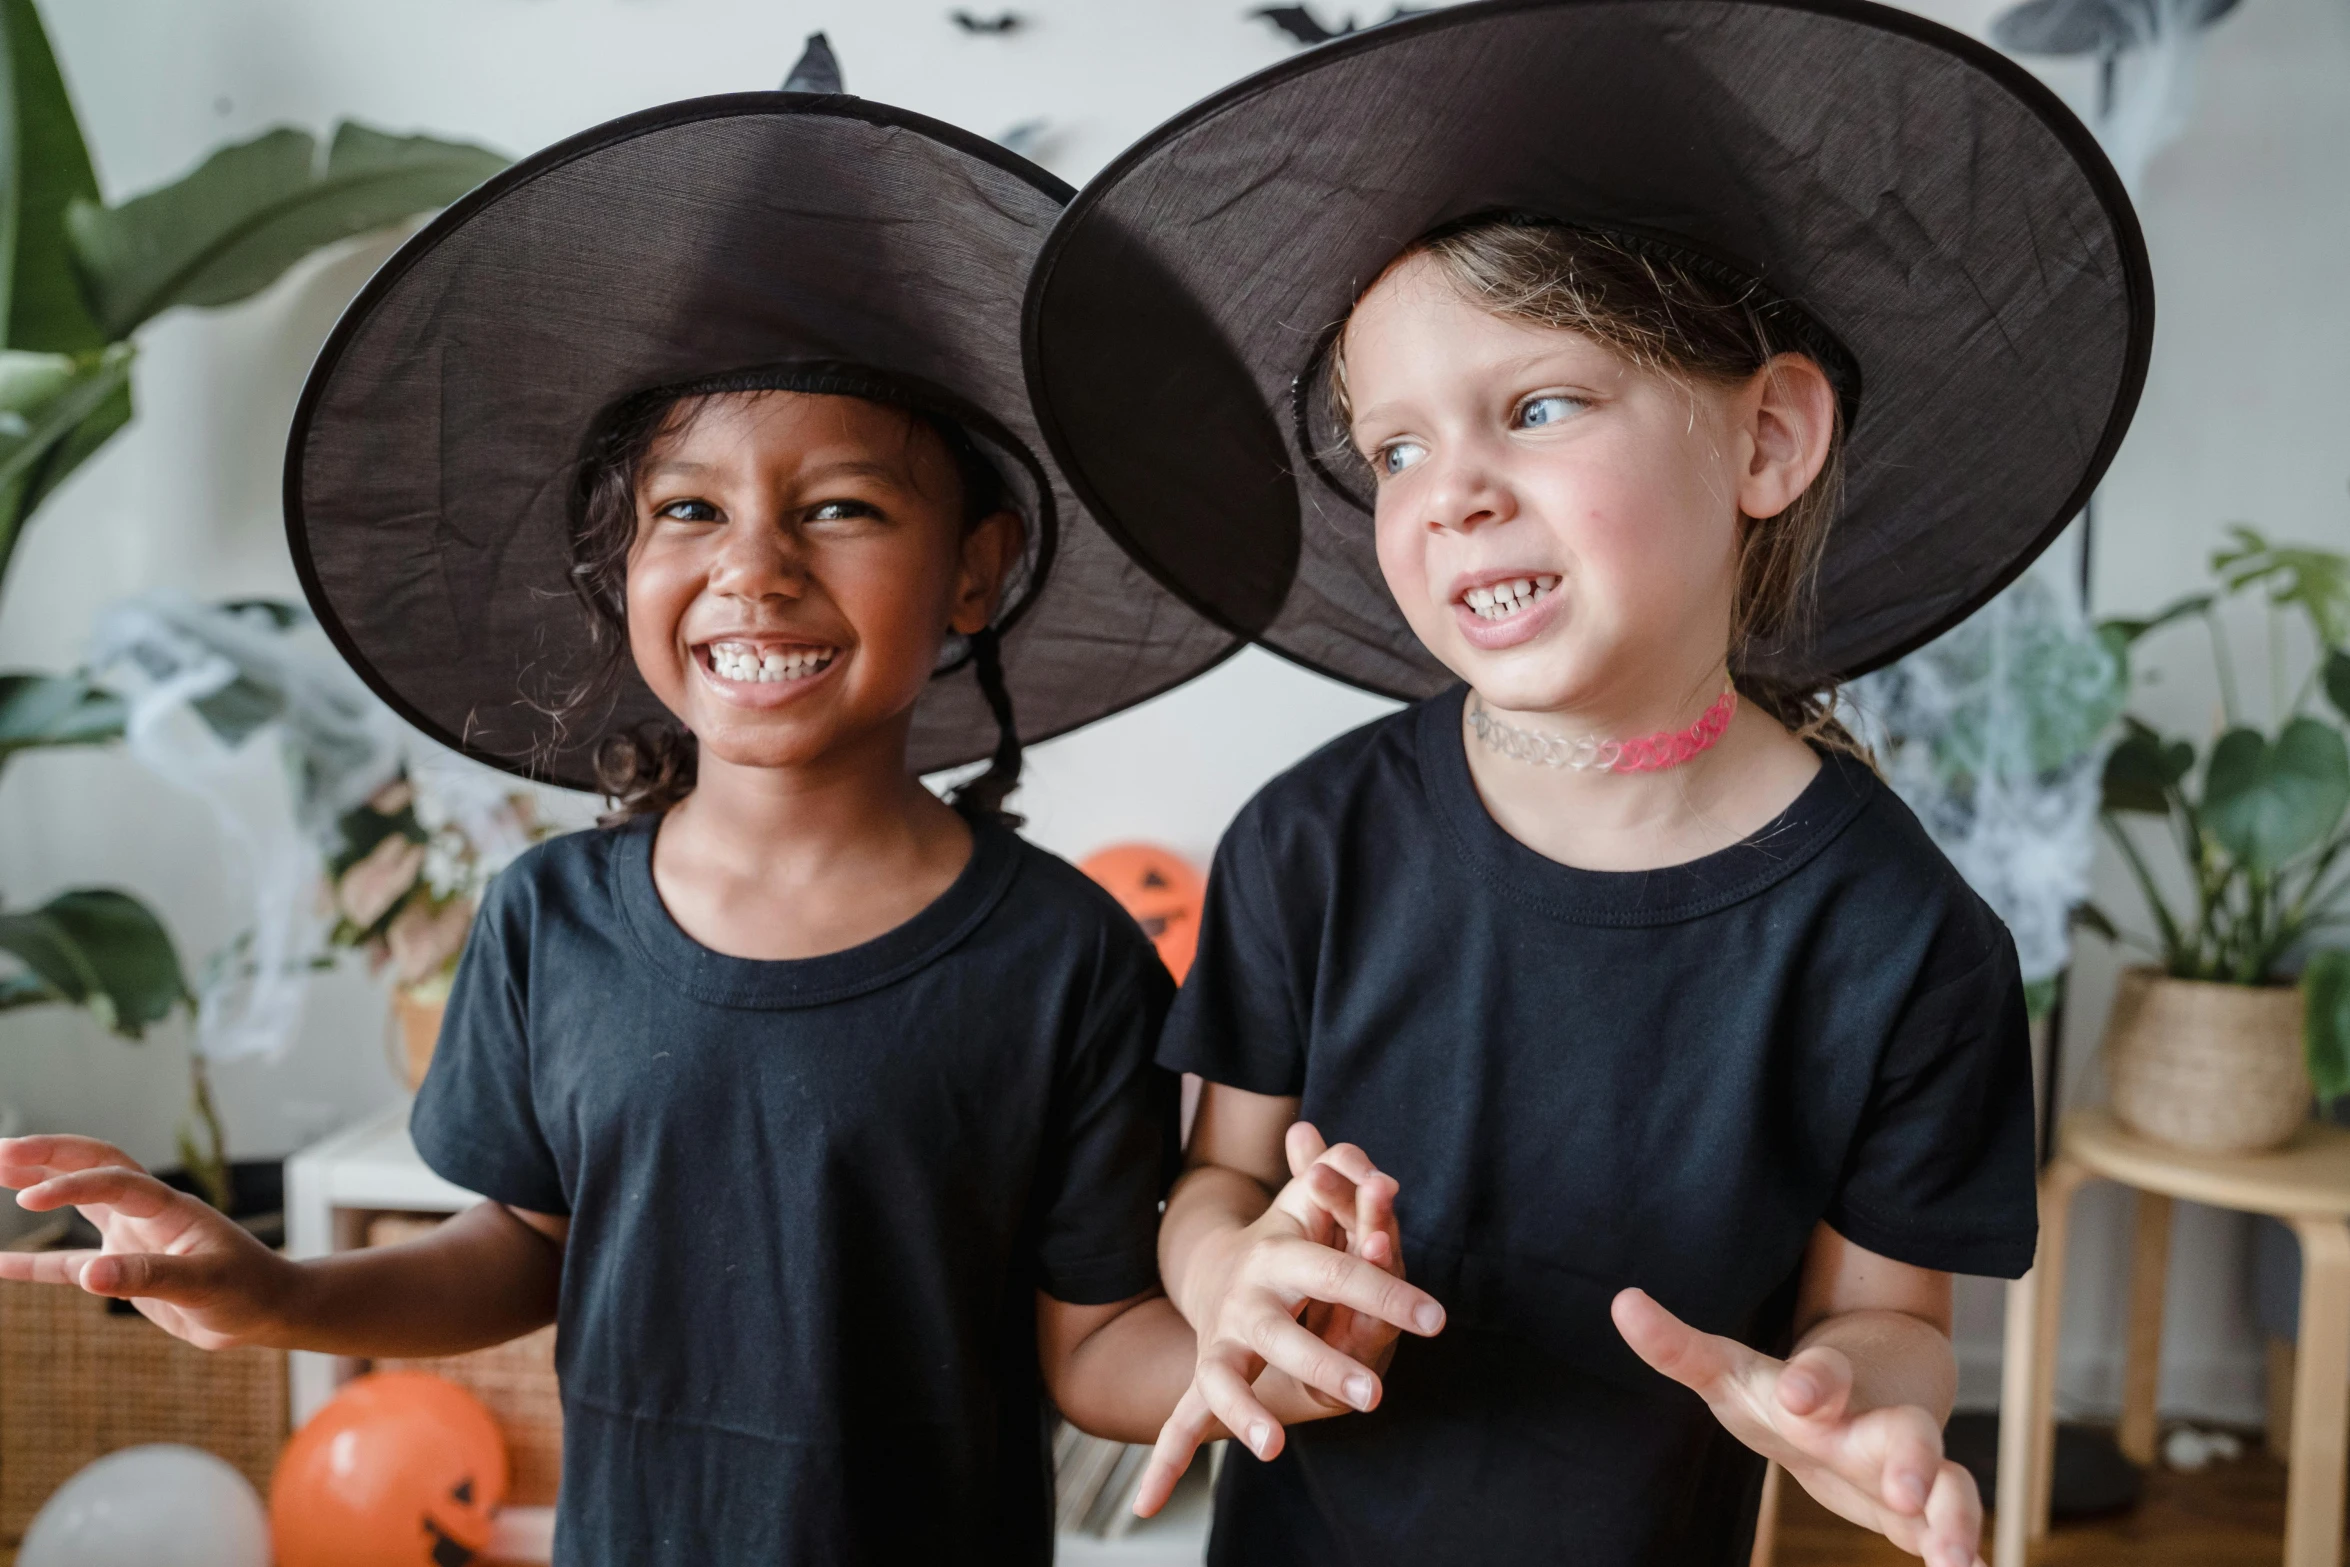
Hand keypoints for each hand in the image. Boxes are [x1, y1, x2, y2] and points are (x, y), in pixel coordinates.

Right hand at [0, 1135, 297, 1349]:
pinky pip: (68, 1264)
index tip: (28, 1198)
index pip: (115, 1180)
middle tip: (0, 1149)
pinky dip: (34, 1263)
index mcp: (170, 1208)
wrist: (267, 1310)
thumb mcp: (205, 1284)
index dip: (72, 1185)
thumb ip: (150, 1277)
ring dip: (40, 1183)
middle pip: (93, 1166)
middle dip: (48, 1155)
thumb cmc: (249, 1289)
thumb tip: (90, 1275)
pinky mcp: (122, 1269)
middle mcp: (147, 1214)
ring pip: (78, 1202)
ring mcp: (132, 1238)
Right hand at [1135, 1125, 1444, 1516]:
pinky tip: (1149, 1507)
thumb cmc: (1293, 1239)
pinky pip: (1182, 1424)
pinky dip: (1164, 1465)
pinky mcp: (1207, 1380)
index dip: (1388, 1291)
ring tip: (1272, 1448)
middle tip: (1375, 1396)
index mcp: (1280, 1259)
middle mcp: (1246, 1302)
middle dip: (1325, 1362)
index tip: (1436, 1319)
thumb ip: (1348, 1185)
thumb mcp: (1317, 1204)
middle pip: (1282, 1332)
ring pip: (1224, 1380)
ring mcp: (1222, 1343)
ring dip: (1244, 1414)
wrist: (1221, 1266)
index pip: (1340, 1273)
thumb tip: (1382, 1173)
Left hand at [1613, 1289, 1981, 1566]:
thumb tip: (1621, 1302)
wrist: (1870, 1392)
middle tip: (1902, 1488)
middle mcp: (1877, 1425)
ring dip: (1953, 1519)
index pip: (1824, 1375)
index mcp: (1826, 1388)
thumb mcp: (1731, 1372)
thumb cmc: (1787, 1391)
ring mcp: (1911, 1468)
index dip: (1814, 1382)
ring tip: (1953, 1560)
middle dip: (1908, 1459)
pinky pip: (1953, 1529)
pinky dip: (1966, 1552)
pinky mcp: (1925, 1512)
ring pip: (1948, 1486)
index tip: (1801, 1398)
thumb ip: (1678, 1348)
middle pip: (1905, 1433)